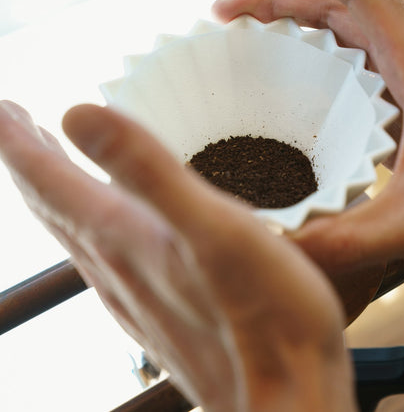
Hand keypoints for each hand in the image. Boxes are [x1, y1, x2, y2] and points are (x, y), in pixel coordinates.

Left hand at [0, 101, 355, 411]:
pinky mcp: (162, 320)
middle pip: (55, 209)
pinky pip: (105, 268)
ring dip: (55, 199)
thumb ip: (150, 173)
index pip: (50, 181)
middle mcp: (119, 272)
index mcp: (127, 240)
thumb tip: (78, 115)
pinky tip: (106, 243)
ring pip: (76, 240)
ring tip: (49, 170)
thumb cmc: (269, 319)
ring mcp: (137, 301)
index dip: (18, 141)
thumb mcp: (217, 230)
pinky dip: (90, 237)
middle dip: (29, 163)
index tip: (0, 107)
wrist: (289, 402)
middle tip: (13, 125)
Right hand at [214, 0, 403, 283]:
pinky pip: (365, 79)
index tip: (235, 14)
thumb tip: (279, 253)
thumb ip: (350, 240)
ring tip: (256, 59)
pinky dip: (328, 77)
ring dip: (305, 38)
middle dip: (281, 9)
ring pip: (353, 40)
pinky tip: (305, 112)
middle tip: (231, 34)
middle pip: (342, 8)